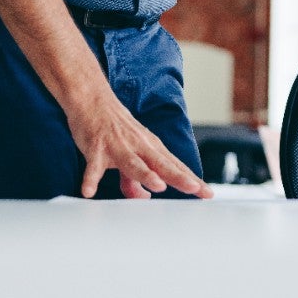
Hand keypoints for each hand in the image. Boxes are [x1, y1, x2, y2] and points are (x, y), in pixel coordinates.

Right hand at [67, 85, 212, 199]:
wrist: (92, 100)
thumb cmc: (114, 128)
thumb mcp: (130, 154)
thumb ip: (135, 179)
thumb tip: (143, 198)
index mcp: (150, 147)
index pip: (176, 166)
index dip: (191, 180)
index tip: (208, 194)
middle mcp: (139, 146)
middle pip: (162, 164)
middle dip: (179, 177)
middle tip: (195, 189)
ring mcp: (118, 146)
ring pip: (134, 163)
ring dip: (146, 174)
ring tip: (159, 187)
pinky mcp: (97, 148)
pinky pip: (93, 167)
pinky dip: (91, 179)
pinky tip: (89, 192)